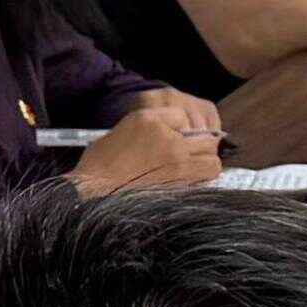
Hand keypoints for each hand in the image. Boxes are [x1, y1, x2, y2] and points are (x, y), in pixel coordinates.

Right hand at [60, 96, 220, 199]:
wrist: (94, 191)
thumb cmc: (99, 164)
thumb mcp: (120, 131)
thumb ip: (148, 128)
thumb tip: (169, 137)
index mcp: (148, 119)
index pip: (181, 115)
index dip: (182, 128)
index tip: (179, 138)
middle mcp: (167, 136)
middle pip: (205, 136)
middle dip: (201, 145)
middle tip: (192, 155)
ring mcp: (176, 160)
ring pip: (212, 157)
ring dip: (206, 162)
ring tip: (193, 169)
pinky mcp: (179, 182)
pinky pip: (206, 175)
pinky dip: (202, 178)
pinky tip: (189, 182)